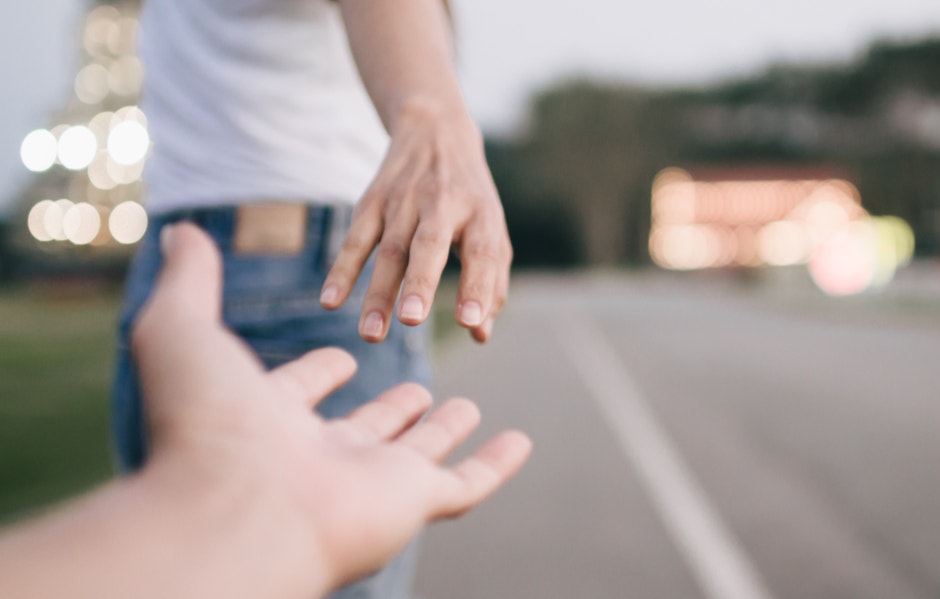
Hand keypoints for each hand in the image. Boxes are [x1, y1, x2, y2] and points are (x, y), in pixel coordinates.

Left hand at [133, 223, 530, 591]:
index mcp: (269, 420)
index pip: (300, 390)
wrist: (237, 504)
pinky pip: (467, 484)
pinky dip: (496, 464)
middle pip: (367, 426)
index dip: (319, 371)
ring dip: (445, 430)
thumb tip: (180, 232)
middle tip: (419, 389)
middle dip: (393, 407)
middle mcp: (322, 453)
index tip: (344, 353)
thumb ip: (192, 280)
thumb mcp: (182, 329)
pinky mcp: (414, 501)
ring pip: (420, 452)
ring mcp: (371, 480)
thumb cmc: (205, 422)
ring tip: (467, 407)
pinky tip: (520, 443)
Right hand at [320, 100, 511, 344]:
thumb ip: (491, 283)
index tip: (471, 323)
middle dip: (420, 283)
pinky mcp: (372, 201)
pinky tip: (330, 300)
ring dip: (379, 292)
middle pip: (429, 246)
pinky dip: (342, 270)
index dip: (478, 287)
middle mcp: (443, 205)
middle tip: (412, 319)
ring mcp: (404, 202)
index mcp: (481, 213)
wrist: (435, 130)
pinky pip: (355, 239)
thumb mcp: (491, 229)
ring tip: (372, 333)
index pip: (482, 252)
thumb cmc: (470, 198)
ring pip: (389, 250)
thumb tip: (480, 334)